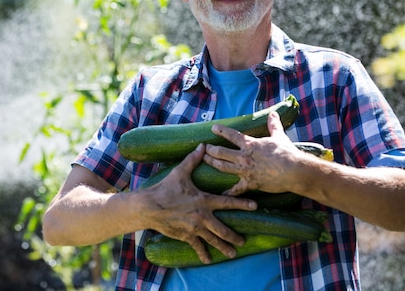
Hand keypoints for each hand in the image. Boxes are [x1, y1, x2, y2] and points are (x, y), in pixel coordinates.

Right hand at [142, 144, 256, 263]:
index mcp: (204, 200)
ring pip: (213, 240)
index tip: (255, 206)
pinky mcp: (185, 235)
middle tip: (244, 240)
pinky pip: (197, 246)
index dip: (242, 204)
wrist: (150, 207)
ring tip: (233, 253)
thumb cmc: (165, 188)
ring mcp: (194, 228)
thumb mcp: (180, 172)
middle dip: (235, 236)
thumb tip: (202, 145)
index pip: (227, 202)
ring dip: (224, 247)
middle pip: (223, 228)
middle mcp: (202, 216)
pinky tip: (208, 260)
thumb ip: (193, 160)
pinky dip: (203, 253)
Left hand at [203, 111, 308, 195]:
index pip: (231, 135)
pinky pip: (236, 190)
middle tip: (205, 148)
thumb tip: (273, 113)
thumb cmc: (287, 153)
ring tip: (205, 160)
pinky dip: (228, 192)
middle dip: (211, 150)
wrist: (294, 171)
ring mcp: (245, 171)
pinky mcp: (250, 183)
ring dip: (212, 163)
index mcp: (250, 144)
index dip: (221, 130)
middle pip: (221, 152)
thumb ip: (273, 125)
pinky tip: (220, 193)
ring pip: (223, 167)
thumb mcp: (279, 136)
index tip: (213, 128)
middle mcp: (244, 157)